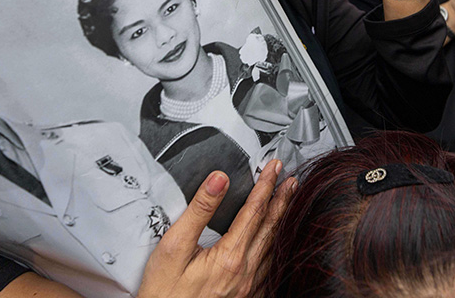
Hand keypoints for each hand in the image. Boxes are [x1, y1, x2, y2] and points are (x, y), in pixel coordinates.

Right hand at [137, 160, 295, 297]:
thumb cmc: (164, 292)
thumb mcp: (174, 247)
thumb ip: (199, 210)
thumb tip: (218, 180)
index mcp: (230, 257)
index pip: (254, 211)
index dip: (265, 185)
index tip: (273, 168)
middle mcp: (245, 273)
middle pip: (270, 227)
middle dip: (281, 199)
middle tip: (290, 180)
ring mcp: (249, 288)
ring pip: (274, 247)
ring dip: (281, 221)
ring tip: (287, 203)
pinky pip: (270, 268)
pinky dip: (276, 247)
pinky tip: (277, 241)